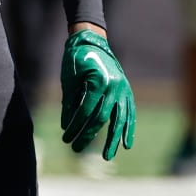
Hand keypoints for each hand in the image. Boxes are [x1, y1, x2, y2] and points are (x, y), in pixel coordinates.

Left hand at [60, 29, 135, 159]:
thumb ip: (70, 102)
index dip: (75, 126)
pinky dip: (128, 128)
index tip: (65, 138)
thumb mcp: (69, 78)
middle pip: (101, 118)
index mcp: (98, 80)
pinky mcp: (126, 89)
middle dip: (88, 136)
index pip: (85, 111)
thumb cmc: (76, 57)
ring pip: (119, 119)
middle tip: (77, 149)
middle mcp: (113, 86)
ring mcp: (123, 88)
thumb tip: (67, 125)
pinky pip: (129, 112)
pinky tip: (126, 143)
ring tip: (107, 156)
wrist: (92, 39)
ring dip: (113, 139)